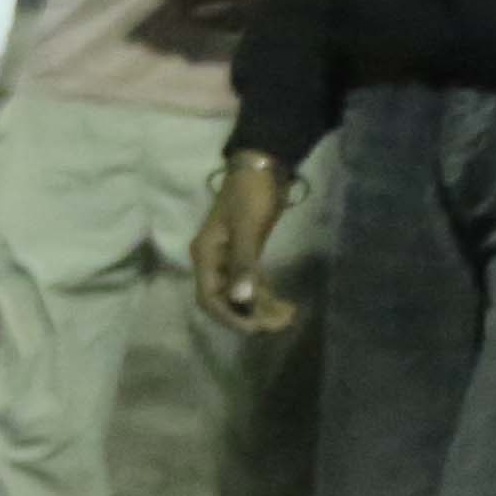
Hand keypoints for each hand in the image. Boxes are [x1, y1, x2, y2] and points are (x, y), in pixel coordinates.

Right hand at [194, 149, 301, 333]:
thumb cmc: (251, 194)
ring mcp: (229, 258)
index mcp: (206, 255)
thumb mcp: (248, 228)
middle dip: (250, 315)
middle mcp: (213, 261)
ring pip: (240, 294)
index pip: (209, 298)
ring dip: (261, 308)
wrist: (263, 166)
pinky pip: (251, 283)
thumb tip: (241, 298)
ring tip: (289, 316)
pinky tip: (285, 303)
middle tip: (280, 324)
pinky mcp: (246, 254)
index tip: (256, 328)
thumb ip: (244, 264)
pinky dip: (266, 296)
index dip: (230, 316)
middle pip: (225, 300)